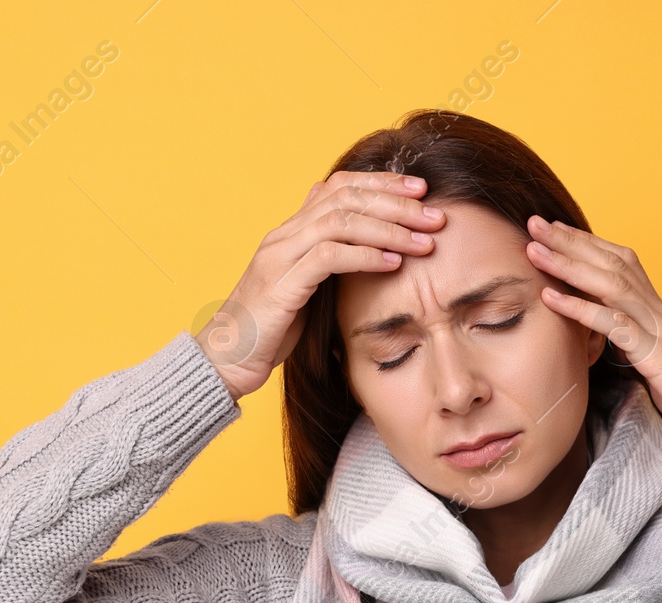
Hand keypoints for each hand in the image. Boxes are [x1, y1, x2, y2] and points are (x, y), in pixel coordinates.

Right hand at [195, 170, 446, 400]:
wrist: (225, 360)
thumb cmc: (269, 330)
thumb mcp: (302, 288)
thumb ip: (325, 261)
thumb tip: (357, 243)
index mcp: (291, 232)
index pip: (339, 187)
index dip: (382, 183)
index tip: (421, 190)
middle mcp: (284, 236)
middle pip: (346, 197)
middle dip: (396, 203)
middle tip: (435, 215)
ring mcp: (280, 257)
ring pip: (341, 221)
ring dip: (389, 228)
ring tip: (424, 241)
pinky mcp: (282, 284)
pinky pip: (329, 258)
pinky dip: (365, 256)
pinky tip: (393, 264)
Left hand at [523, 216, 661, 453]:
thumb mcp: (660, 362)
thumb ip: (635, 343)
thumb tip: (609, 339)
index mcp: (659, 311)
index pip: (621, 264)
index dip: (588, 244)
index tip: (556, 230)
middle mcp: (659, 311)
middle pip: (612, 263)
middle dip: (571, 241)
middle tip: (535, 223)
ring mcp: (660, 329)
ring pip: (611, 283)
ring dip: (569, 264)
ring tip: (534, 250)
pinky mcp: (657, 354)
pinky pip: (614, 325)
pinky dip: (580, 307)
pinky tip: (551, 297)